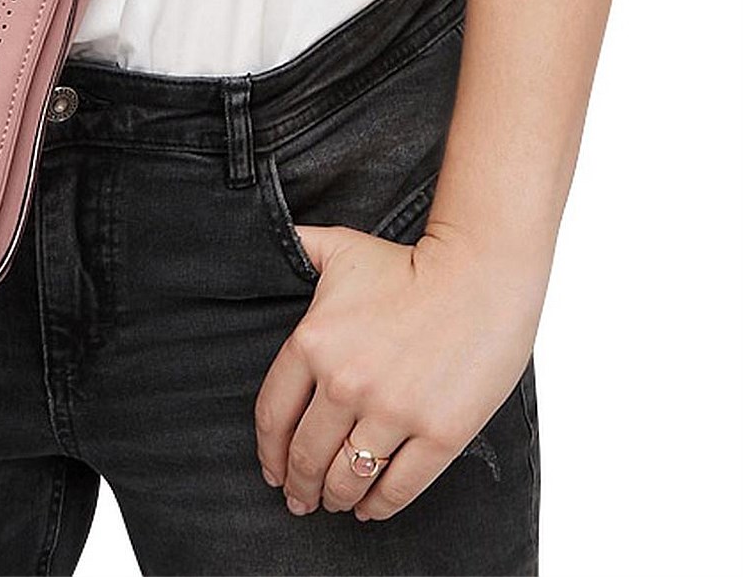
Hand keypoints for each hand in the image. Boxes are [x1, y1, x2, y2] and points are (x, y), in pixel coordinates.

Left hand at [253, 222, 545, 522]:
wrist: (479, 275)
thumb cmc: (409, 263)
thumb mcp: (340, 248)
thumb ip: (300, 249)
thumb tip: (270, 243)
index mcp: (313, 342)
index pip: (273, 415)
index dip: (269, 452)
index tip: (271, 469)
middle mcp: (345, 383)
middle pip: (307, 454)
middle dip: (298, 485)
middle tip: (299, 499)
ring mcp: (392, 412)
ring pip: (348, 477)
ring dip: (335, 497)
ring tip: (333, 502)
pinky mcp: (438, 434)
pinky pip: (398, 487)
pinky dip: (379, 506)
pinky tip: (370, 507)